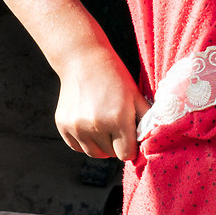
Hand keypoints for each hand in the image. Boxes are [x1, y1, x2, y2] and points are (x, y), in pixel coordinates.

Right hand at [55, 44, 147, 161]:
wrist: (83, 60)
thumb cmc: (115, 78)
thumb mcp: (136, 96)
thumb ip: (147, 121)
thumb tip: (153, 142)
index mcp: (118, 119)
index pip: (126, 154)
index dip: (130, 147)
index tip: (130, 137)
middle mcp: (96, 125)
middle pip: (110, 154)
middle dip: (116, 144)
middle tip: (116, 126)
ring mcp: (77, 126)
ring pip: (94, 153)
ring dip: (101, 145)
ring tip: (103, 126)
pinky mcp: (63, 125)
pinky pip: (77, 147)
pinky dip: (85, 142)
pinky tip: (89, 125)